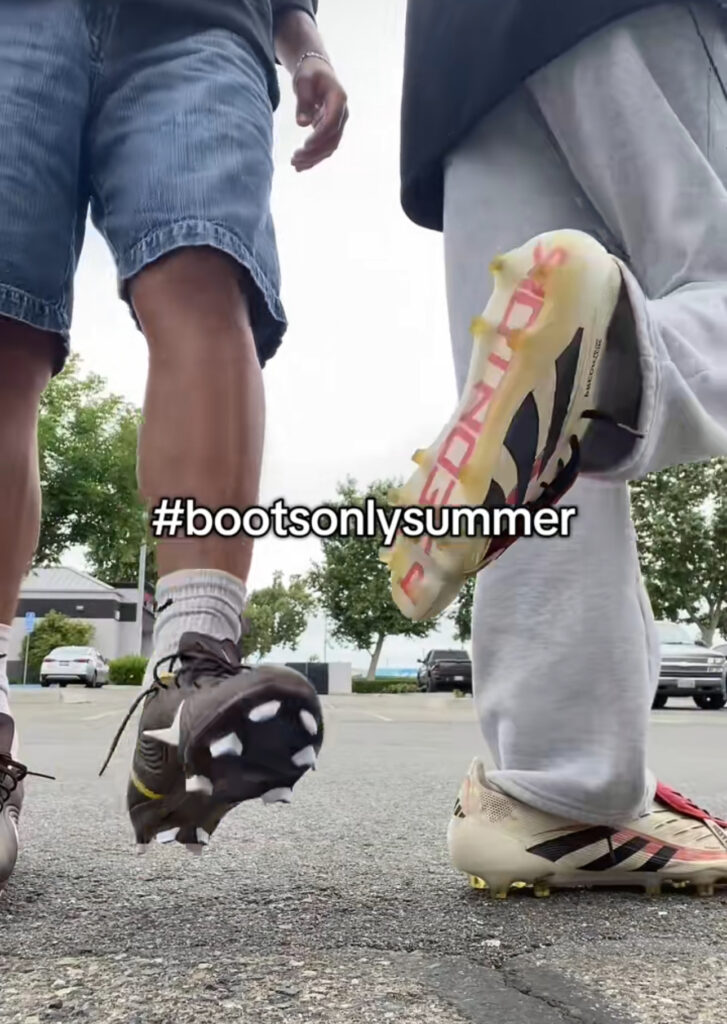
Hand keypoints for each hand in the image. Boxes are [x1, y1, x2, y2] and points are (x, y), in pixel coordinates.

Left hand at [291, 57, 347, 171]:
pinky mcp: (330, 130)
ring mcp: (338, 124)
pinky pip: (325, 147)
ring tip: (294, 164)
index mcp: (338, 99)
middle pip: (332, 140)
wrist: (316, 71)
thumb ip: (303, 102)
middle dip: (314, 152)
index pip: (332, 123)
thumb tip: (302, 123)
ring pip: (329, 147)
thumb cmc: (310, 73)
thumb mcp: (303, 82)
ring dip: (313, 159)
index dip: (319, 137)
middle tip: (294, 158)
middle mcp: (342, 114)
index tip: (304, 146)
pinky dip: (313, 158)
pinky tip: (300, 166)